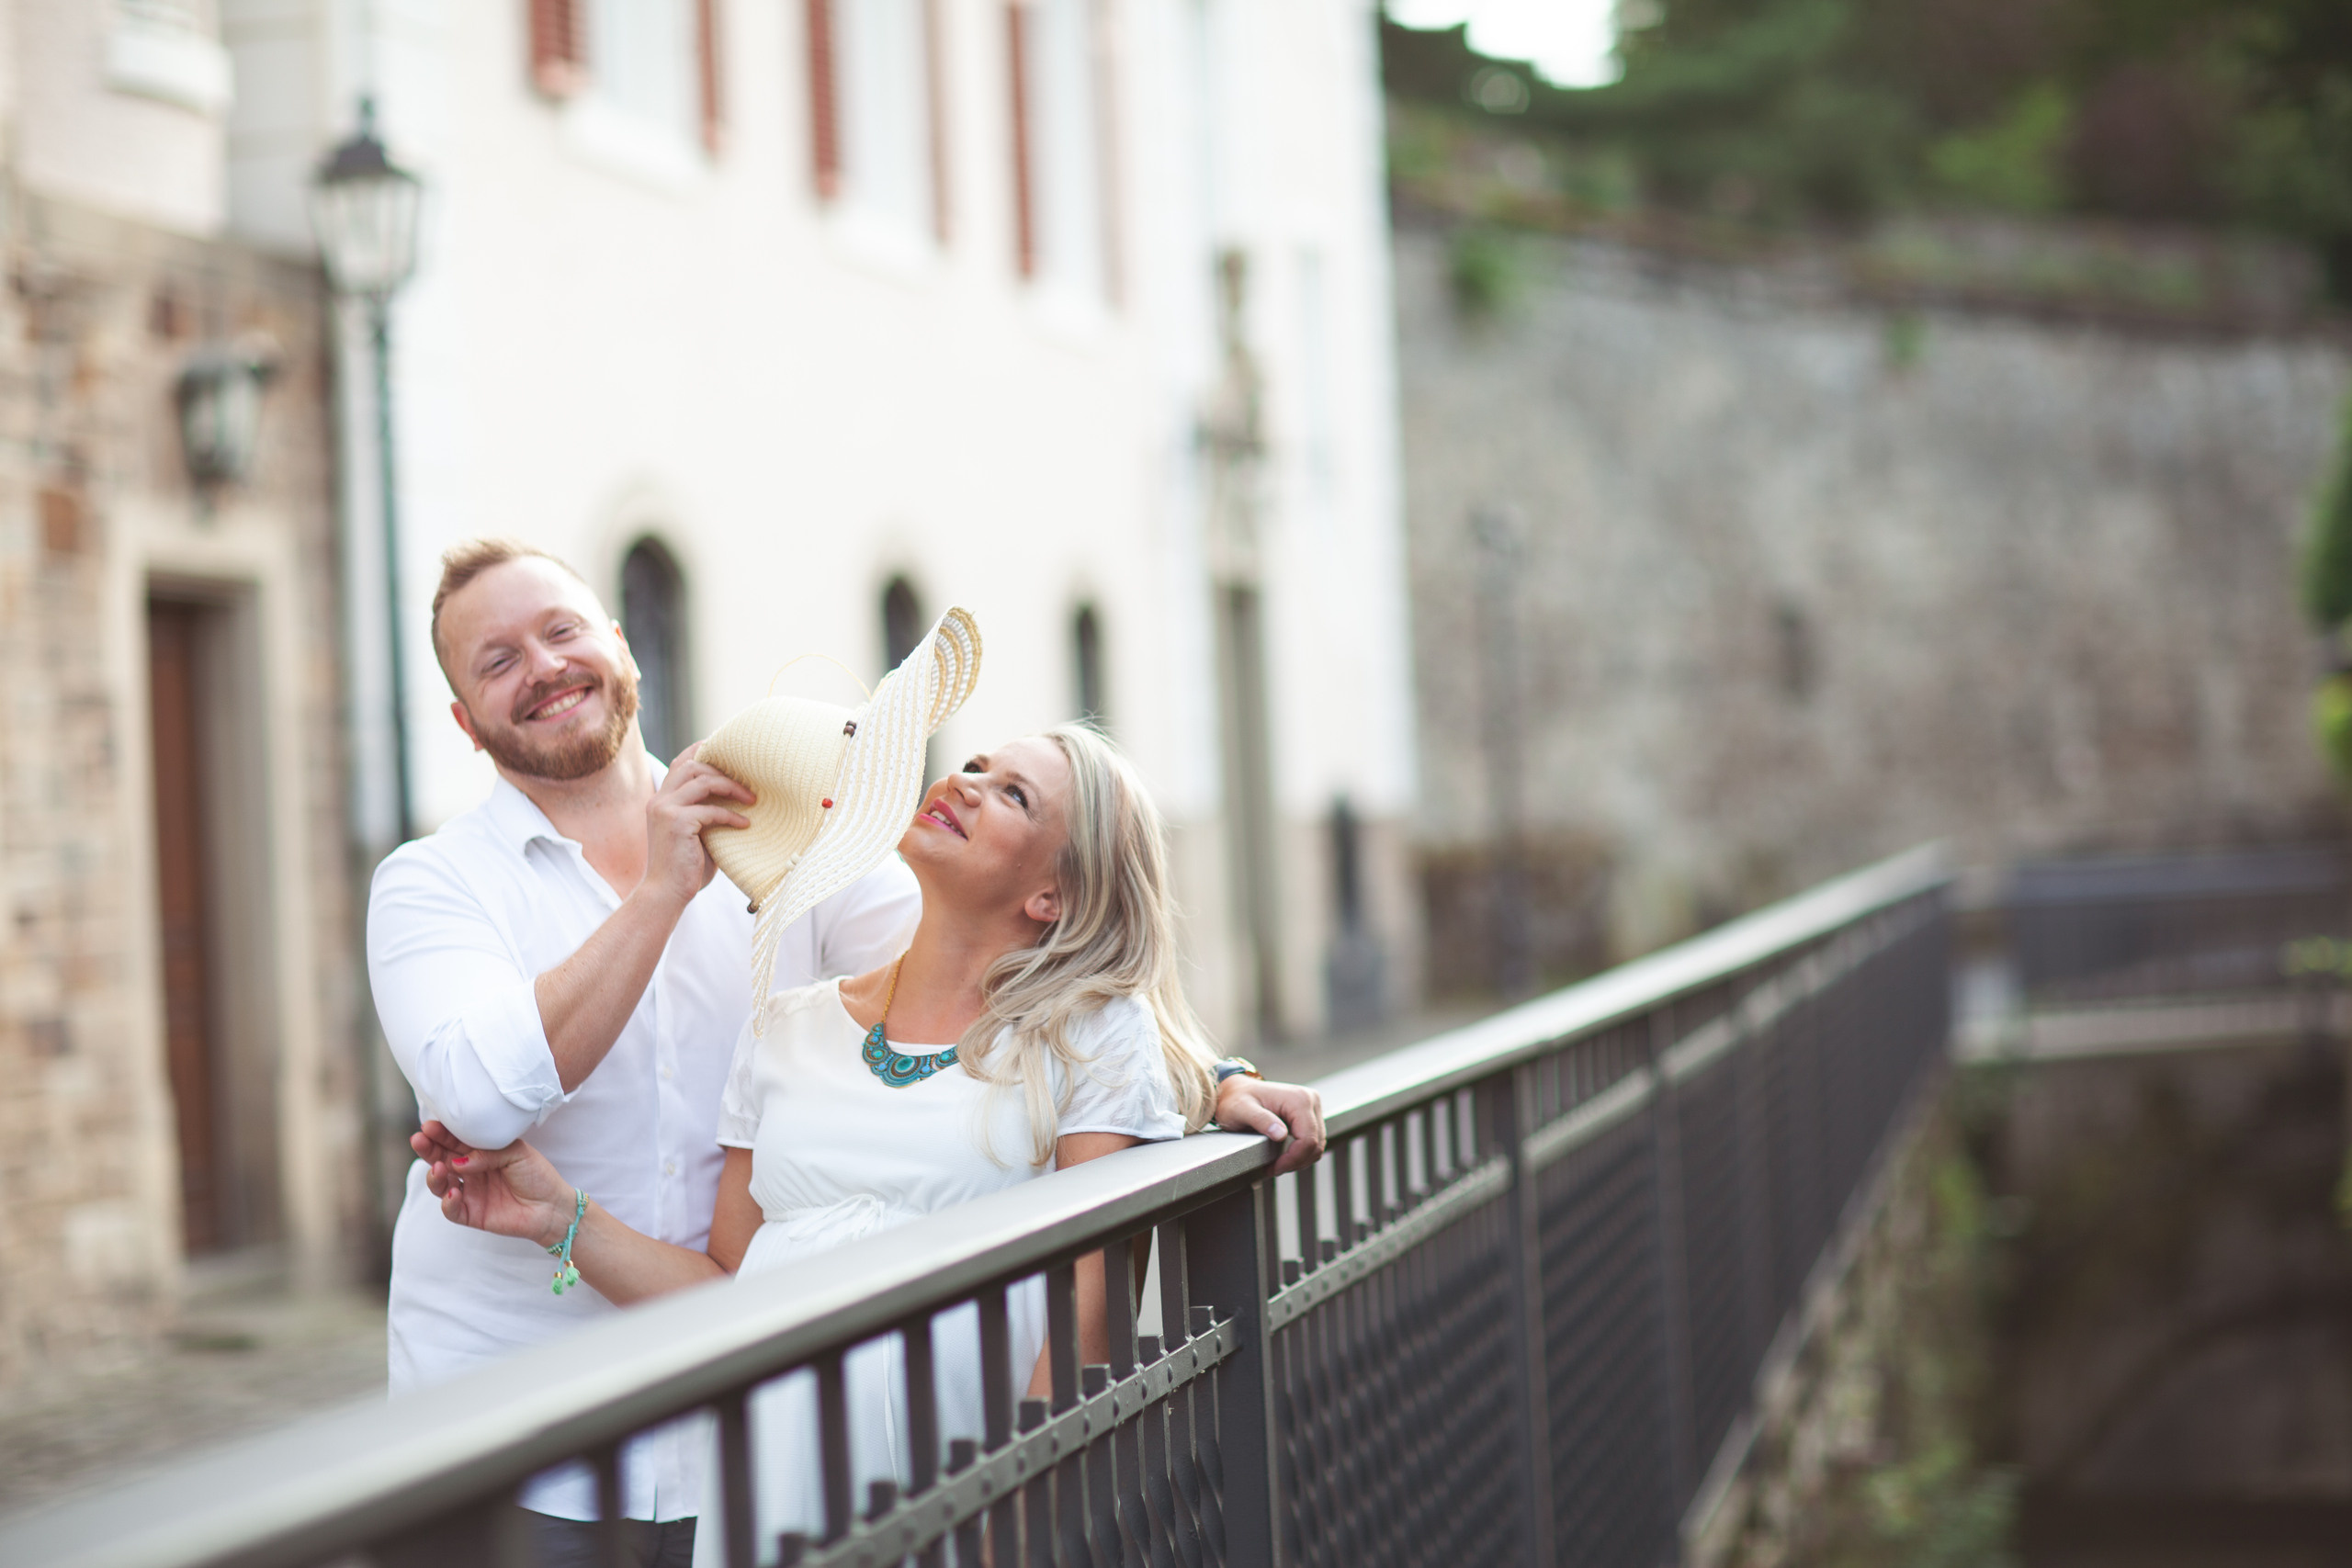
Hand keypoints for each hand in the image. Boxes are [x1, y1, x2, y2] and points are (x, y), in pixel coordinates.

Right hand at [412, 1121, 575, 1247]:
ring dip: (434, 1175)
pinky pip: (452, 1210)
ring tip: (438, 1168)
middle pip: (442, 1159)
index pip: (455, 1141)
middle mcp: (471, 1171)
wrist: (552, 1206)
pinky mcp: (472, 1214)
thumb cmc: (537, 1175)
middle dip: (429, 1149)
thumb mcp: (517, 1152)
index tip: (430, 1126)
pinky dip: (448, 1202)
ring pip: (441, 1184)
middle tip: (419, 1140)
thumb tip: (459, 1162)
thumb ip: (488, 1153)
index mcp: (481, 1153)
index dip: (441, 1133)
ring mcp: (470, 1193)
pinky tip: (454, 1192)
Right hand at [642, 742, 753, 910]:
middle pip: (693, 764)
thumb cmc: (686, 868)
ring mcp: (665, 809)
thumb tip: (740, 797)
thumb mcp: (697, 833)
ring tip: (752, 799)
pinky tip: (745, 824)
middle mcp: (660, 800)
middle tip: (749, 783)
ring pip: (702, 780)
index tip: (732, 754)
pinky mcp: (676, 823)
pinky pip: (711, 810)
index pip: (681, 762)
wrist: (666, 894)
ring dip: (731, 787)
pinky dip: (731, 815)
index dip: (704, 751)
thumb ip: (707, 812)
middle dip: (723, 769)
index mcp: (662, 800)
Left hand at [1217, 1077, 1326, 1175]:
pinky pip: (1313, 1140)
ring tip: (1277, 1164)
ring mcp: (1312, 1107)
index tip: (1274, 1168)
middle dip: (1296, 1161)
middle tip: (1273, 1169)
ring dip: (1299, 1159)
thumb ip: (1261, 1120)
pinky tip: (1283, 1156)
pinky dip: (1301, 1153)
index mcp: (1298, 1099)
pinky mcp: (1309, 1114)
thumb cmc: (1235, 1099)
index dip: (1293, 1159)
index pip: (1308, 1139)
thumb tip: (1281, 1135)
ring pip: (1317, 1144)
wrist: (1235, 1090)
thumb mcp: (1241, 1110)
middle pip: (1315, 1143)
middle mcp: (1310, 1100)